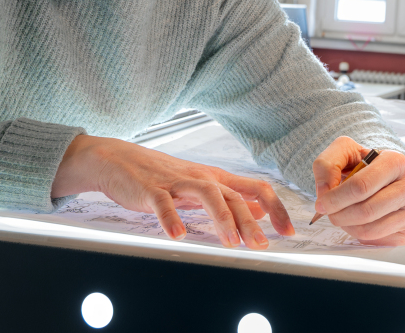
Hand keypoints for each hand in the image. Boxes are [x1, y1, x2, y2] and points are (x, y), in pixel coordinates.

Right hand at [53, 135, 294, 248]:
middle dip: (250, 222)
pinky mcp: (150, 189)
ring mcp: (175, 182)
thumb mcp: (199, 184)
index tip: (288, 230)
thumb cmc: (158, 174)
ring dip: (221, 218)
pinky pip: (163, 203)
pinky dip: (172, 218)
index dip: (275, 208)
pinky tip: (178, 234)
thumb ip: (229, 196)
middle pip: (233, 195)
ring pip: (207, 194)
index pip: (254, 188)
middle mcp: (199, 177)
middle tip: (261, 245)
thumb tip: (260, 210)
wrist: (116, 159)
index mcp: (214, 177)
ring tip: (230, 243)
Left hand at [312, 136, 404, 245]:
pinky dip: (359, 235)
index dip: (337, 198)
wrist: (379, 177)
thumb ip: (327, 165)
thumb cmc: (361, 164)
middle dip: (340, 214)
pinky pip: (377, 240)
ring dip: (347, 226)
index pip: (362, 186)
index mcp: (396, 161)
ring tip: (342, 215)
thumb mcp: (342, 151)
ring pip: (371, 229)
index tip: (322, 203)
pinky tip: (356, 222)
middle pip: (367, 210)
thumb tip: (325, 192)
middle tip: (329, 213)